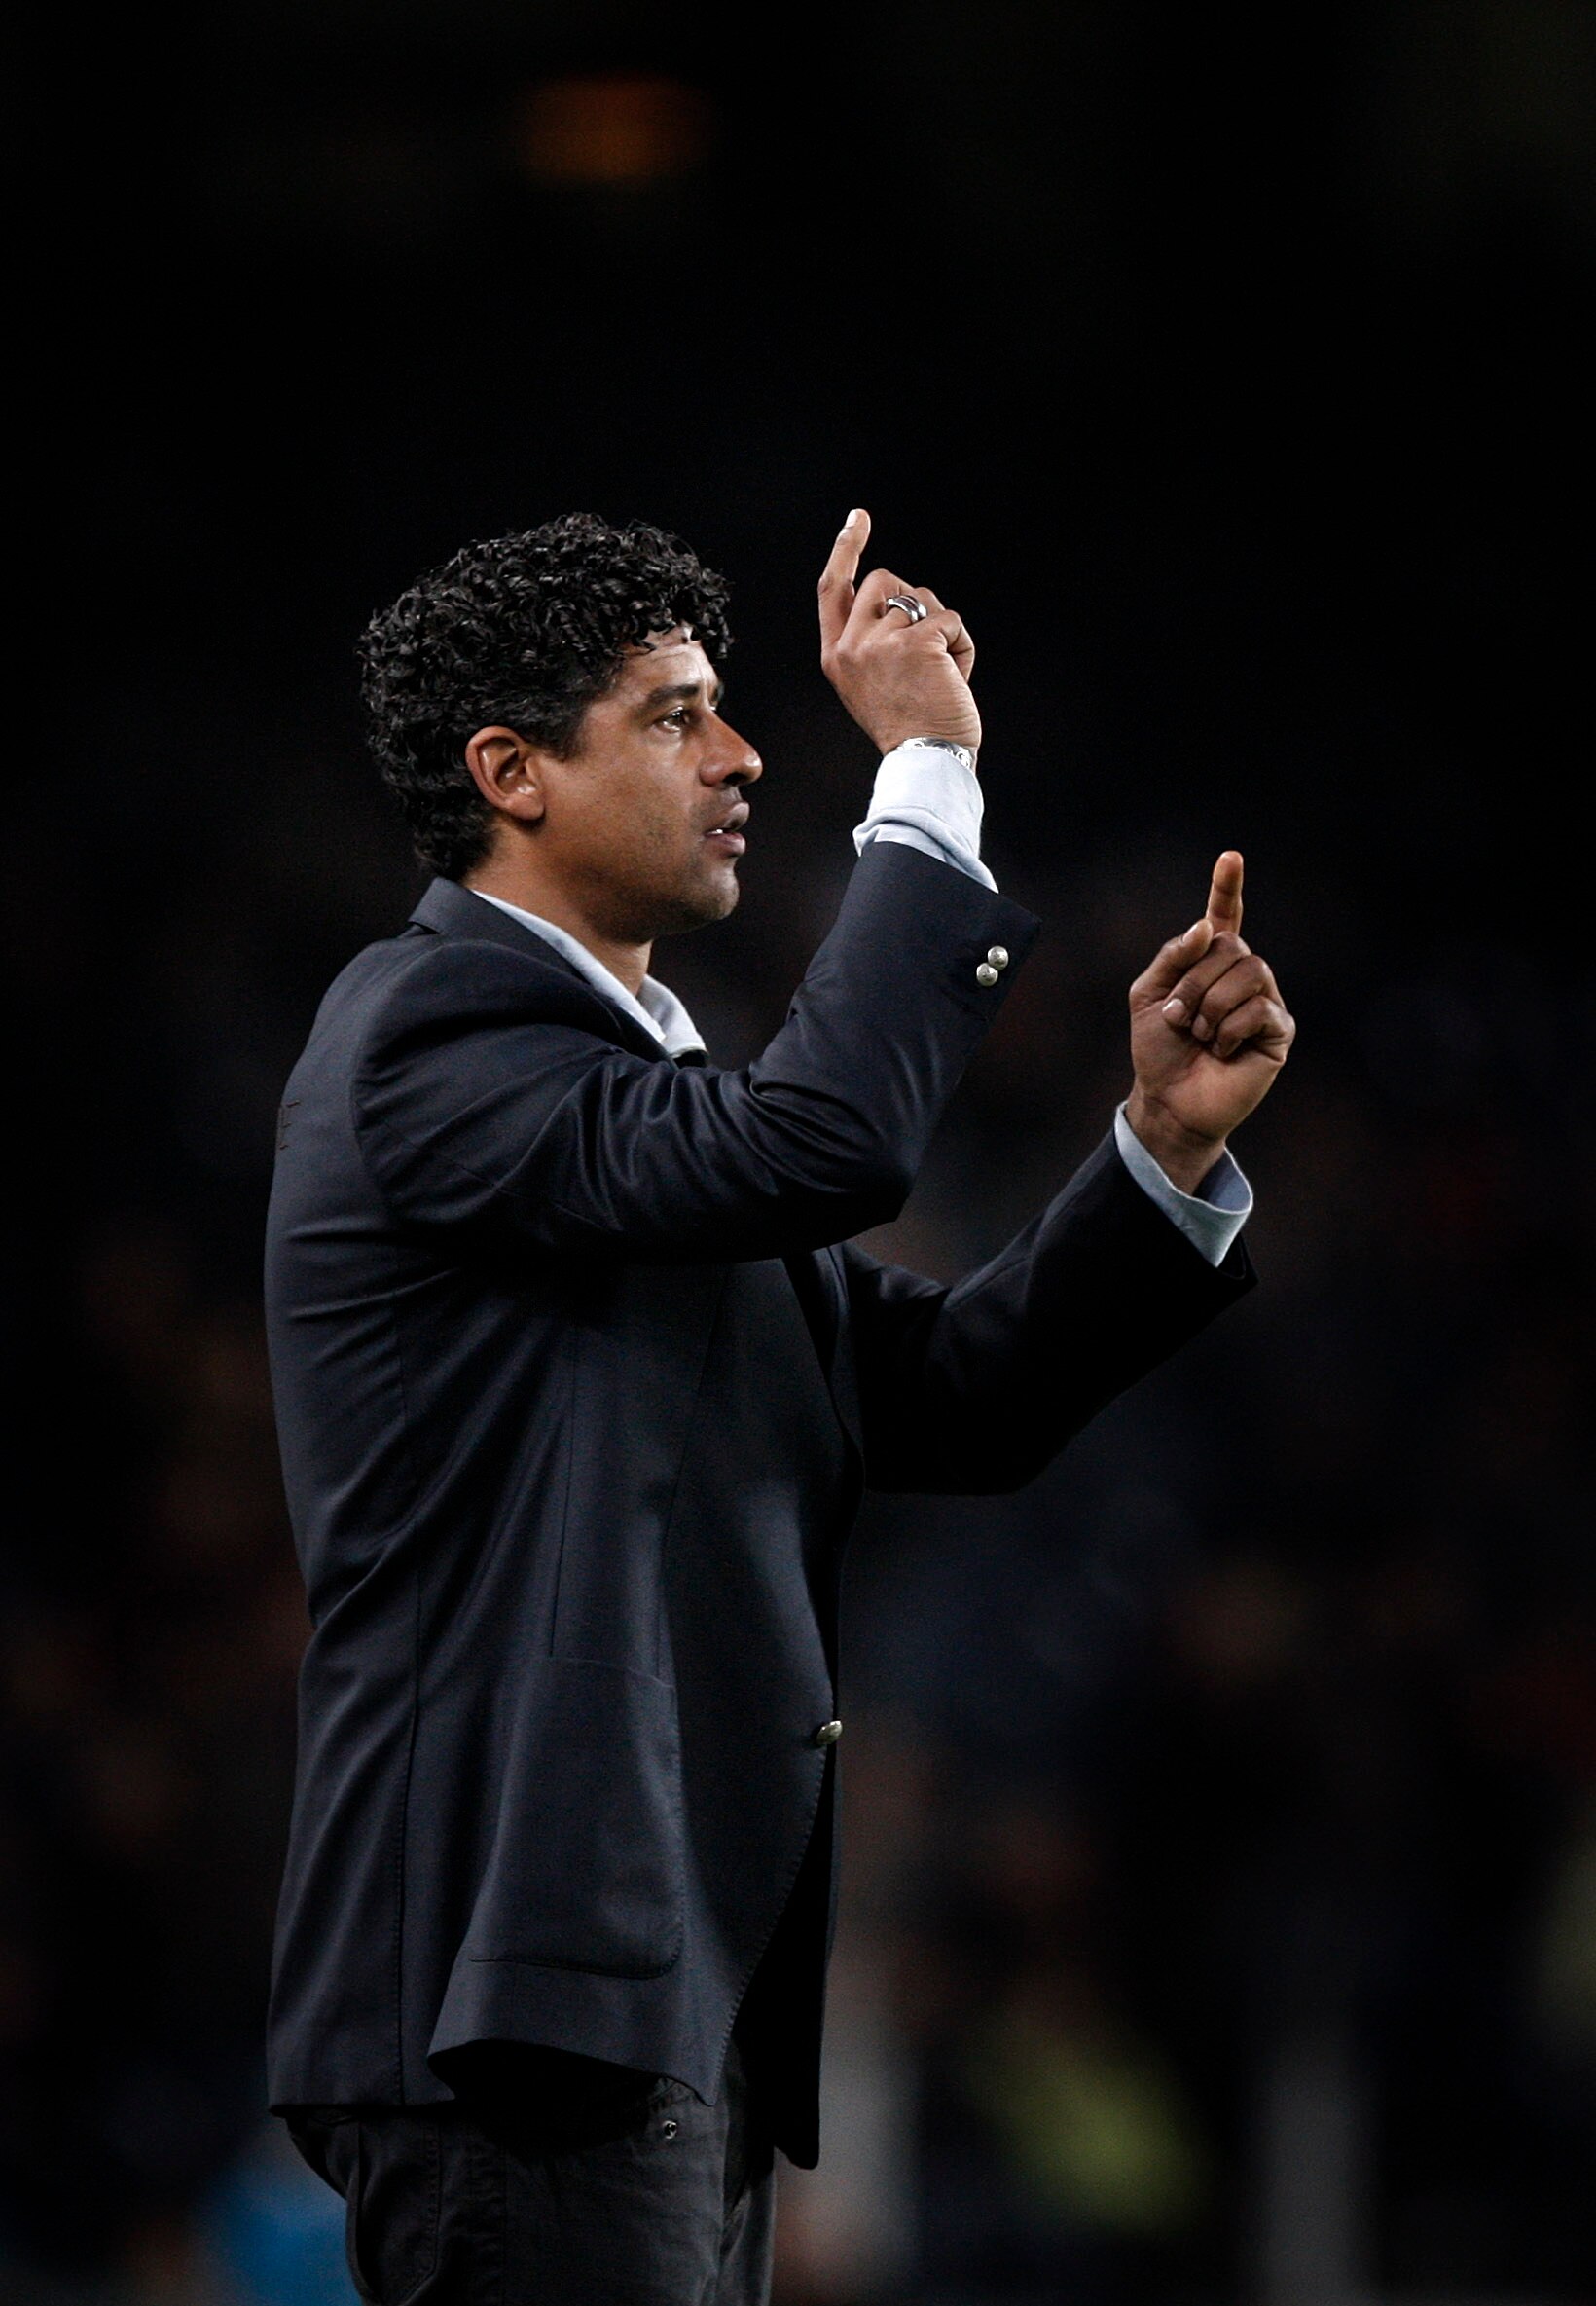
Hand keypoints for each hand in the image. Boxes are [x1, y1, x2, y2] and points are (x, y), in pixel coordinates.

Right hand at [817, 509, 982, 756]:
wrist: (925, 761)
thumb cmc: (909, 727)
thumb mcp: (871, 683)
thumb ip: (872, 641)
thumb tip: (900, 601)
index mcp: (835, 657)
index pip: (832, 588)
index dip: (846, 549)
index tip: (858, 519)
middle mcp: (851, 646)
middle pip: (885, 582)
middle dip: (914, 601)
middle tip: (929, 642)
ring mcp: (881, 643)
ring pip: (923, 600)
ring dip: (943, 631)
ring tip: (941, 675)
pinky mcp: (916, 642)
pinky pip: (950, 620)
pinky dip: (963, 646)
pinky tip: (956, 677)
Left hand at [1125, 852, 1294, 1193]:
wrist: (1169, 1100)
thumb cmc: (1159, 1050)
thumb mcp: (1148, 995)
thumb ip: (1173, 956)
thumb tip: (1210, 926)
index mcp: (1209, 964)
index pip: (1225, 917)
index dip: (1227, 888)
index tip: (1231, 857)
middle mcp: (1241, 976)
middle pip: (1230, 947)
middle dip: (1194, 982)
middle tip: (1181, 1018)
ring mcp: (1263, 1001)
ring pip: (1249, 972)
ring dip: (1211, 1005)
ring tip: (1200, 1034)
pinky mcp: (1277, 1031)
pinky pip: (1259, 1009)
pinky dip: (1229, 1029)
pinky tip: (1221, 1049)